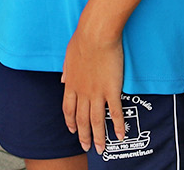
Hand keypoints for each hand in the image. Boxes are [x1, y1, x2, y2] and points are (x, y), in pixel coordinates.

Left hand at [61, 15, 124, 152]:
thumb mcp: (68, 56)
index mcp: (71, 83)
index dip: (71, 122)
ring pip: (97, 121)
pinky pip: (115, 113)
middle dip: (83, 135)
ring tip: (100, 148)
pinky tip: (120, 135)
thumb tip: (63, 80)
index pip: (68, 109)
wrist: (96, 34)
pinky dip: (118, 126)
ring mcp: (96, 93)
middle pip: (82, 119)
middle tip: (86, 147)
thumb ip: (66, 71)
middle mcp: (82, 92)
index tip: (73, 131)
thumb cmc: (82, 40)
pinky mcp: (111, 90)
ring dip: (98, 137)